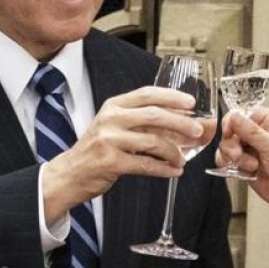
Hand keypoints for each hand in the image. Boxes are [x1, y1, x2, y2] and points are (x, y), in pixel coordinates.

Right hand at [42, 86, 203, 219]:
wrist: (70, 173)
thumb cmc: (97, 150)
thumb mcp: (114, 127)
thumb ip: (141, 122)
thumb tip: (180, 123)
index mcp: (114, 105)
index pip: (147, 94)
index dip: (172, 96)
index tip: (191, 103)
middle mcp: (111, 118)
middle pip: (155, 115)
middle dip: (181, 123)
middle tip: (198, 131)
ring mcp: (109, 140)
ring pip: (153, 141)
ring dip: (174, 152)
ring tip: (183, 160)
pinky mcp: (110, 161)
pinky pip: (146, 164)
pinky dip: (164, 169)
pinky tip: (174, 172)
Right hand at [216, 108, 268, 226]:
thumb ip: (250, 132)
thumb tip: (233, 116)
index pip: (244, 114)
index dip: (233, 122)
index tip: (228, 133)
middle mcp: (262, 134)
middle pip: (233, 130)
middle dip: (233, 144)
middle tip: (238, 155)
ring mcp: (254, 150)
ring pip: (229, 146)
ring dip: (234, 157)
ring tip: (250, 166)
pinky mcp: (247, 165)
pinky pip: (229, 162)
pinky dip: (233, 167)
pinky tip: (246, 172)